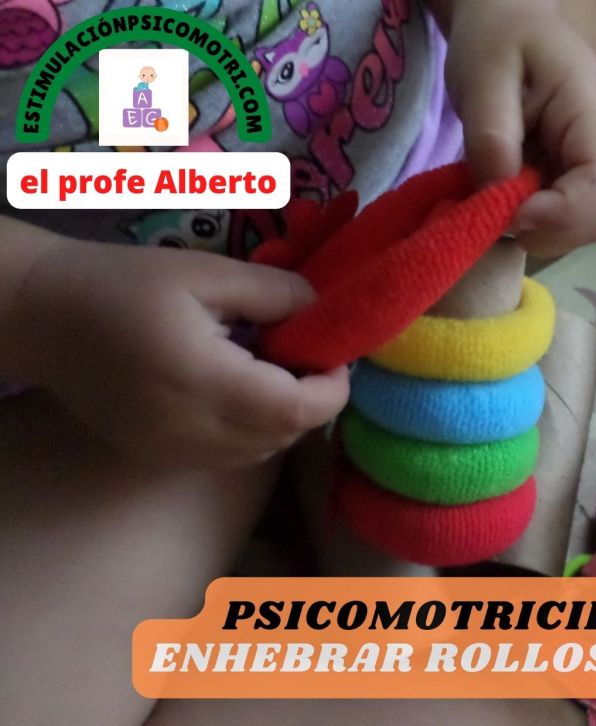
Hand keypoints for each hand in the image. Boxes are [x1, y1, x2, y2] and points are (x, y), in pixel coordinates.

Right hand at [5, 239, 348, 469]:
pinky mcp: (159, 459)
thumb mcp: (207, 272)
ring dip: (283, 418)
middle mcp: (190, 430)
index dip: (331, 389)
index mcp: (203, 380)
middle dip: (311, 400)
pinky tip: (237, 392)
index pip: (295, 411)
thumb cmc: (126, 284)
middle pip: (284, 436)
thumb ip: (277, 293)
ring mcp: (172, 453)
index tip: (333, 354)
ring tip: (269, 370)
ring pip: (261, 453)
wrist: (46, 317)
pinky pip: (230, 458)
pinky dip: (252, 431)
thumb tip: (325, 313)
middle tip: (302, 354)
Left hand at [438, 0, 595, 256]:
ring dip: (543, 233)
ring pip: (588, 226)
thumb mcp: (483, 74)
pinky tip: (507, 205)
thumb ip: (491, 132)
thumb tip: (498, 191)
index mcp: (592, 113)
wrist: (511, 25)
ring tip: (498, 208)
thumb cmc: (499, 41)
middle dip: (549, 232)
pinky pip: (572, 219)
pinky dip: (539, 226)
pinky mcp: (580, 176)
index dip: (558, 214)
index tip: (509, 215)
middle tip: (495, 218)